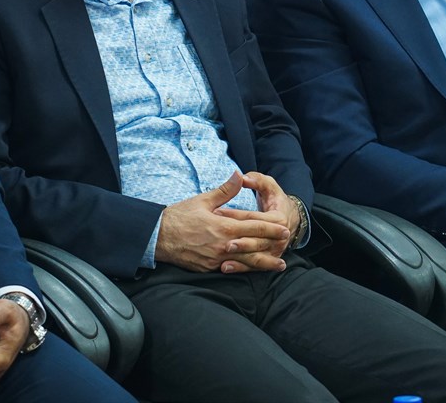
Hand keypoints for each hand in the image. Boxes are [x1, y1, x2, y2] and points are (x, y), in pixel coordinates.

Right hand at [156, 171, 290, 272]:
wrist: (158, 237)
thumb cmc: (180, 216)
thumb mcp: (203, 200)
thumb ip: (225, 190)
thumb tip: (239, 175)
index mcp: (224, 226)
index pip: (254, 226)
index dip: (271, 227)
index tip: (285, 227)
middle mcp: (224, 245)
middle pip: (255, 246)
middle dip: (273, 244)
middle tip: (287, 242)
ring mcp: (217, 259)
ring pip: (246, 262)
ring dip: (264, 264)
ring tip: (279, 265)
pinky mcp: (209, 268)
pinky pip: (231, 269)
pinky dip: (245, 269)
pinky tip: (254, 270)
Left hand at [212, 172, 298, 272]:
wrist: (291, 218)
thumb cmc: (275, 199)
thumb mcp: (269, 186)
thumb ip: (256, 180)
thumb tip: (242, 176)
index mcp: (278, 218)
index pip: (253, 217)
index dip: (235, 215)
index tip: (216, 213)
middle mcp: (279, 237)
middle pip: (255, 238)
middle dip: (237, 238)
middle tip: (218, 237)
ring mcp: (275, 250)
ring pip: (254, 254)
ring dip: (238, 256)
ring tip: (222, 253)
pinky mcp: (269, 258)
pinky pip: (253, 265)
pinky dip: (240, 267)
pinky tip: (225, 267)